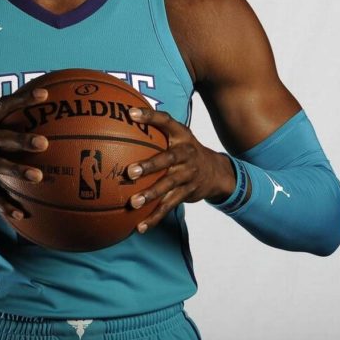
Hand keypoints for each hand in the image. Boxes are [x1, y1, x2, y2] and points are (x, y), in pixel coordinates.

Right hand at [0, 87, 48, 219]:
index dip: (23, 99)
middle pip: (0, 137)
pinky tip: (20, 213)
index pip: (3, 105)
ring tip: (38, 176)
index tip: (45, 95)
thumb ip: (2, 122)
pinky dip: (4, 204)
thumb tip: (37, 114)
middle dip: (21, 139)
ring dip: (17, 171)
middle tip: (44, 143)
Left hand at [127, 108, 235, 232]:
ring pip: (168, 186)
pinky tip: (139, 226)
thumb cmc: (185, 149)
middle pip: (167, 159)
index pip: (165, 121)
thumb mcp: (176, 133)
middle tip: (131, 172)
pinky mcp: (186, 194)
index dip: (150, 116)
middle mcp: (186, 154)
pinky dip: (154, 217)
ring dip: (151, 195)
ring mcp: (187, 175)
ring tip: (133, 203)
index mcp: (181, 135)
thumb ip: (154, 125)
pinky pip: (168, 206)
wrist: (216, 171)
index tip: (131, 114)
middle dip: (149, 165)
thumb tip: (123, 112)